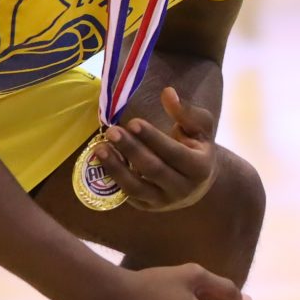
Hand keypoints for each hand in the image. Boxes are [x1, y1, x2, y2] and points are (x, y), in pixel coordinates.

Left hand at [85, 87, 218, 212]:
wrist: (199, 182)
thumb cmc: (198, 148)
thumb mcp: (200, 129)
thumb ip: (186, 112)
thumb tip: (167, 93)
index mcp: (200, 168)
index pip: (173, 153)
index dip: (152, 138)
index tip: (133, 122)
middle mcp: (183, 189)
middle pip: (153, 169)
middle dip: (131, 150)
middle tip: (112, 131)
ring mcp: (164, 201)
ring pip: (137, 187)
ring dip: (116, 167)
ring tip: (99, 148)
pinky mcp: (148, 207)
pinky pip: (127, 194)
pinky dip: (114, 178)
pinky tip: (103, 161)